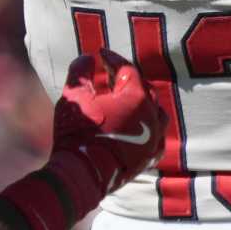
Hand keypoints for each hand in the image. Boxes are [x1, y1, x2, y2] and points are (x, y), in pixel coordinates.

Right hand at [45, 49, 164, 215]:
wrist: (83, 174)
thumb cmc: (77, 133)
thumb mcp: (73, 97)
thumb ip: (80, 72)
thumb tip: (88, 58)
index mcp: (135, 97)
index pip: (127, 69)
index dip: (113, 59)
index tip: (101, 54)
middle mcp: (151, 115)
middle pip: (144, 88)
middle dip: (128, 79)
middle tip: (111, 75)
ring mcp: (154, 137)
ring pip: (156, 113)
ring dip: (143, 103)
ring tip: (127, 100)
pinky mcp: (150, 157)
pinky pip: (156, 138)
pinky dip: (149, 129)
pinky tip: (138, 128)